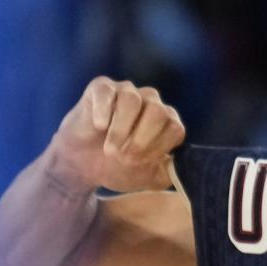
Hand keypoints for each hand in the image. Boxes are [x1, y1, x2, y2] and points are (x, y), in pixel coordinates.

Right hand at [51, 76, 185, 192]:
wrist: (81, 166)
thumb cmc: (118, 167)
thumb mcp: (148, 177)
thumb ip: (169, 172)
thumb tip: (185, 166)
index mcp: (166, 121)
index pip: (175, 128)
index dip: (158, 147)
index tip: (140, 163)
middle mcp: (150, 102)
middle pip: (158, 112)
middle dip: (141, 140)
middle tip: (122, 157)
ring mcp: (126, 92)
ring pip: (133, 100)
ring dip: (121, 129)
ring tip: (109, 149)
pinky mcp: (101, 88)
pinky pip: (106, 91)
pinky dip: (103, 110)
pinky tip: (99, 126)